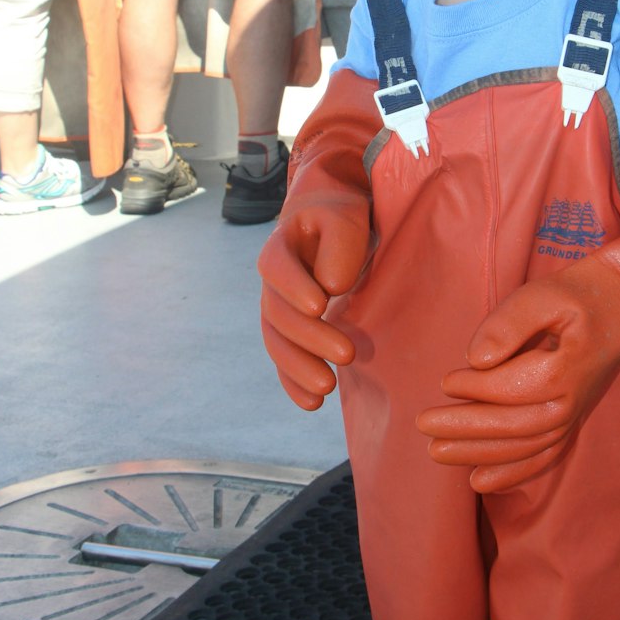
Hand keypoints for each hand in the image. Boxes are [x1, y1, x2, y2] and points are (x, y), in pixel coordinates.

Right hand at [258, 196, 368, 409]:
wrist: (330, 219)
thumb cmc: (340, 215)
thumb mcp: (344, 216)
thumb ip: (339, 244)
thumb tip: (332, 287)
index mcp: (279, 247)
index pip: (277, 269)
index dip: (294, 288)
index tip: (320, 305)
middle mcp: (272, 282)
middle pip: (278, 314)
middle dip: (309, 338)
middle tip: (347, 355)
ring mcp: (278, 308)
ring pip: (277, 341)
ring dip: (298, 368)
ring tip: (327, 389)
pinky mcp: (291, 330)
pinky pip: (284, 358)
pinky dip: (293, 382)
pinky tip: (312, 403)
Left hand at [417, 258, 619, 492]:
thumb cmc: (579, 296)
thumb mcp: (544, 294)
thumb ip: (509, 324)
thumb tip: (476, 359)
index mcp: (563, 371)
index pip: (510, 388)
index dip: (474, 387)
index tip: (444, 381)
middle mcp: (569, 403)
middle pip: (511, 425)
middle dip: (465, 428)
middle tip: (424, 424)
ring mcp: (572, 417)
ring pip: (522, 448)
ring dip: (478, 454)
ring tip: (437, 453)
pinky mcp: (572, 422)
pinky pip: (543, 458)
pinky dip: (513, 474)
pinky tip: (480, 482)